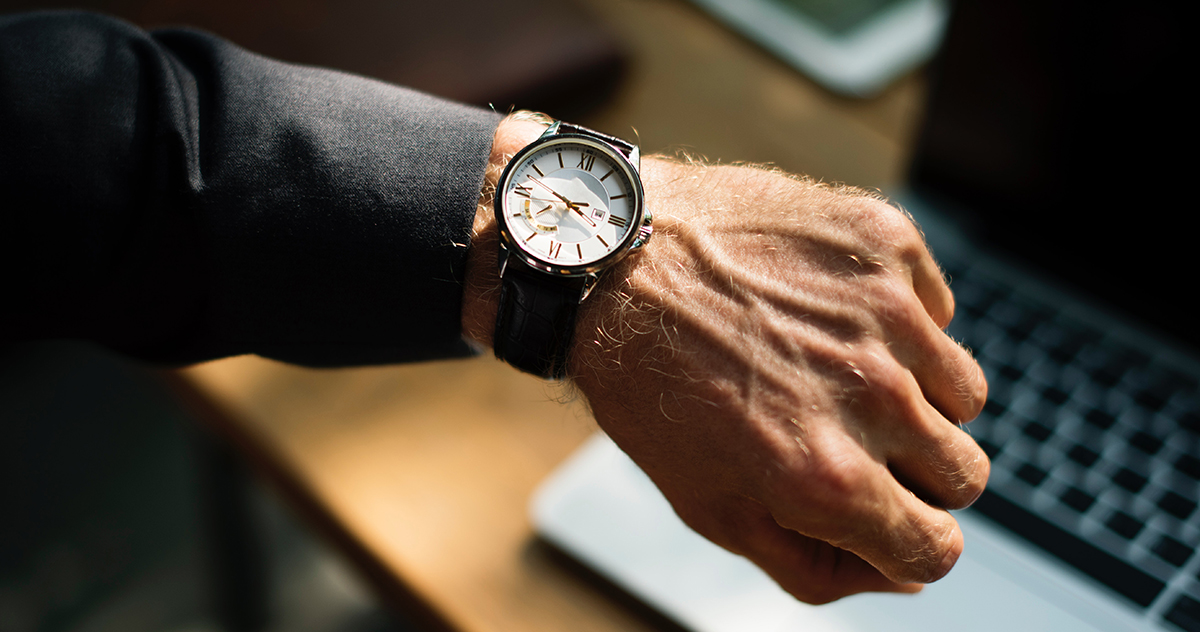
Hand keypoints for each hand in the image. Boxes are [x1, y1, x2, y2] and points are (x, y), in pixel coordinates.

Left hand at [464, 116, 988, 603]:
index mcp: (827, 479)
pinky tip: (826, 310)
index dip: (906, 541)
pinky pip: (938, 310)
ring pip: (964, 394)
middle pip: (964, 475)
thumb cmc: (650, 388)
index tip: (881, 514)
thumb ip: (812, 565)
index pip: (935, 550)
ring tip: (835, 369)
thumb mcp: (710, 507)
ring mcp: (887, 313)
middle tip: (846, 434)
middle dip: (913, 473)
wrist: (611, 260)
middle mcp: (872, 397)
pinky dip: (899, 321)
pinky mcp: (887, 244)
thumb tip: (899, 574)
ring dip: (915, 394)